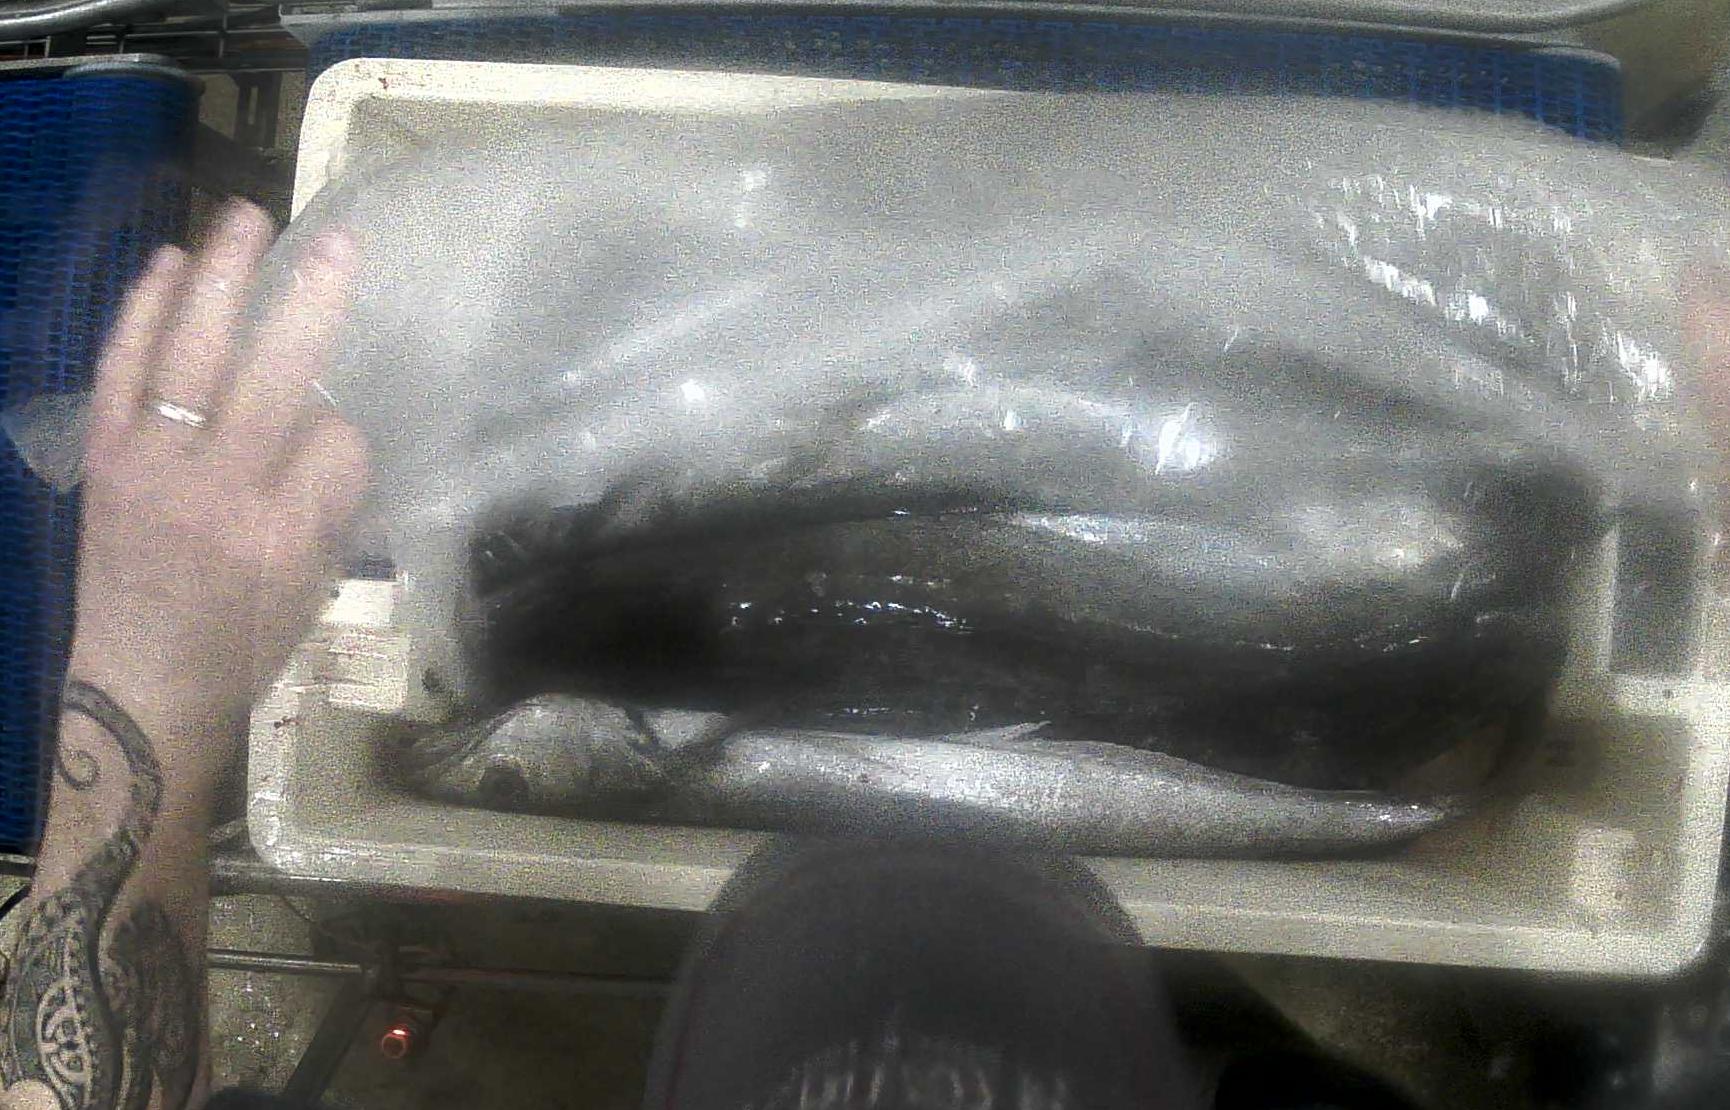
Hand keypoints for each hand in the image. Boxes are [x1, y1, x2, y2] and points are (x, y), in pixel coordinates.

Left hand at [67, 201, 368, 789]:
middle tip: (337, 239)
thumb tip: (324, 420)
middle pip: (272, 373)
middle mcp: (218, 491)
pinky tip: (169, 263)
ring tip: (247, 216)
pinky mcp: (104, 457)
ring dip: (222, 277)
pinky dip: (143, 311)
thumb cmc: (245, 643)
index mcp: (284, 532)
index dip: (348, 429)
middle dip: (310, 300)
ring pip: (192, 352)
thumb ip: (327, 499)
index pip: (338, 440)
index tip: (341, 446)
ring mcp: (151, 467)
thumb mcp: (315, 585)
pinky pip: (123, 368)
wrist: (141, 686)